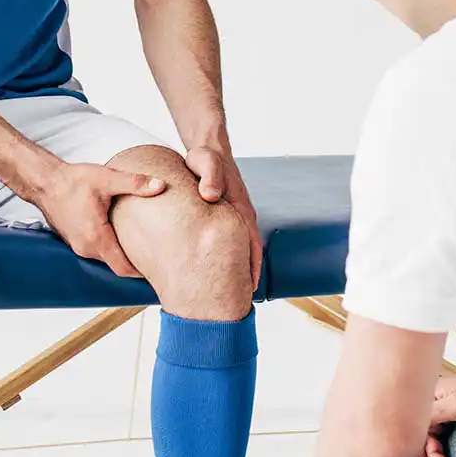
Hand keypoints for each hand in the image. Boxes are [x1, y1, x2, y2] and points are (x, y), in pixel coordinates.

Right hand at [38, 163, 165, 277]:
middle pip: (116, 265)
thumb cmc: (72, 181)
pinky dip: (109, 248)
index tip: (158, 267)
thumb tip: (160, 185)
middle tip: (156, 256)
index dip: (141, 271)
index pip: (122, 267)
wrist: (45, 181)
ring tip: (140, 245)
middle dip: (135, 263)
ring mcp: (78, 246)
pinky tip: (119, 236)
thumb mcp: (106, 178)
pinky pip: (95, 251)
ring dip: (121, 255)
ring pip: (105, 258)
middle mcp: (85, 247)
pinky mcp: (74, 241)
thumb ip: (135, 183)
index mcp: (96, 237)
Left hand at [185, 146, 262, 290]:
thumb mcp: (204, 160)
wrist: (208, 150)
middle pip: (248, 253)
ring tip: (227, 299)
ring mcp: (234, 219)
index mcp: (239, 208)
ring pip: (239, 251)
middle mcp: (241, 217)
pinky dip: (227, 260)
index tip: (246, 291)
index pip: (250, 244)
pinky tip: (214, 274)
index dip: (250, 268)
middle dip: (244, 278)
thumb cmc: (204, 157)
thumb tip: (208, 195)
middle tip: (236, 306)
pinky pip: (229, 244)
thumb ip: (209, 174)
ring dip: (237, 272)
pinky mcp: (225, 220)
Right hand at [422, 372, 455, 456]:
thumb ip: (431, 414)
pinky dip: (444, 449)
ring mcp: (446, 413)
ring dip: (436, 453)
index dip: (418, 441)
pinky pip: (445, 437)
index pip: (417, 422)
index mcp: (430, 395)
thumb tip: (414, 425)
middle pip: (425, 431)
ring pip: (434, 437)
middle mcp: (436, 404)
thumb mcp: (454, 404)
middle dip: (429, 450)